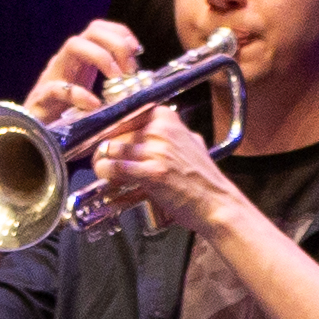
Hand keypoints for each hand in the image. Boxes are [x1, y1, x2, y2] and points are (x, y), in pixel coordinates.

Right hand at [29, 21, 142, 122]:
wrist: (36, 140)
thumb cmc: (68, 121)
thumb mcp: (96, 101)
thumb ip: (115, 93)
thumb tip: (143, 90)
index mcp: (81, 60)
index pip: (100, 29)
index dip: (121, 33)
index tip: (137, 50)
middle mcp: (67, 61)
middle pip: (91, 31)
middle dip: (116, 43)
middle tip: (130, 69)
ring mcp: (52, 76)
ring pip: (73, 46)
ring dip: (100, 56)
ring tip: (116, 77)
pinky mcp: (42, 97)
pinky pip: (58, 87)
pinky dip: (78, 94)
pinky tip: (93, 104)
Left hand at [80, 102, 239, 236]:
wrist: (217, 203)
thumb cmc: (203, 179)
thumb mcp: (190, 143)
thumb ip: (170, 134)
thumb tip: (148, 131)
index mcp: (166, 117)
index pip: (124, 115)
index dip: (110, 129)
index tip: (105, 140)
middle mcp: (160, 129)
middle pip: (114, 132)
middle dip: (103, 148)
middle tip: (101, 160)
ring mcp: (156, 150)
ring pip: (110, 149)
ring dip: (101, 162)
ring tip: (105, 173)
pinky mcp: (151, 173)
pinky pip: (114, 168)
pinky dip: (107, 174)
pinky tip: (108, 180)